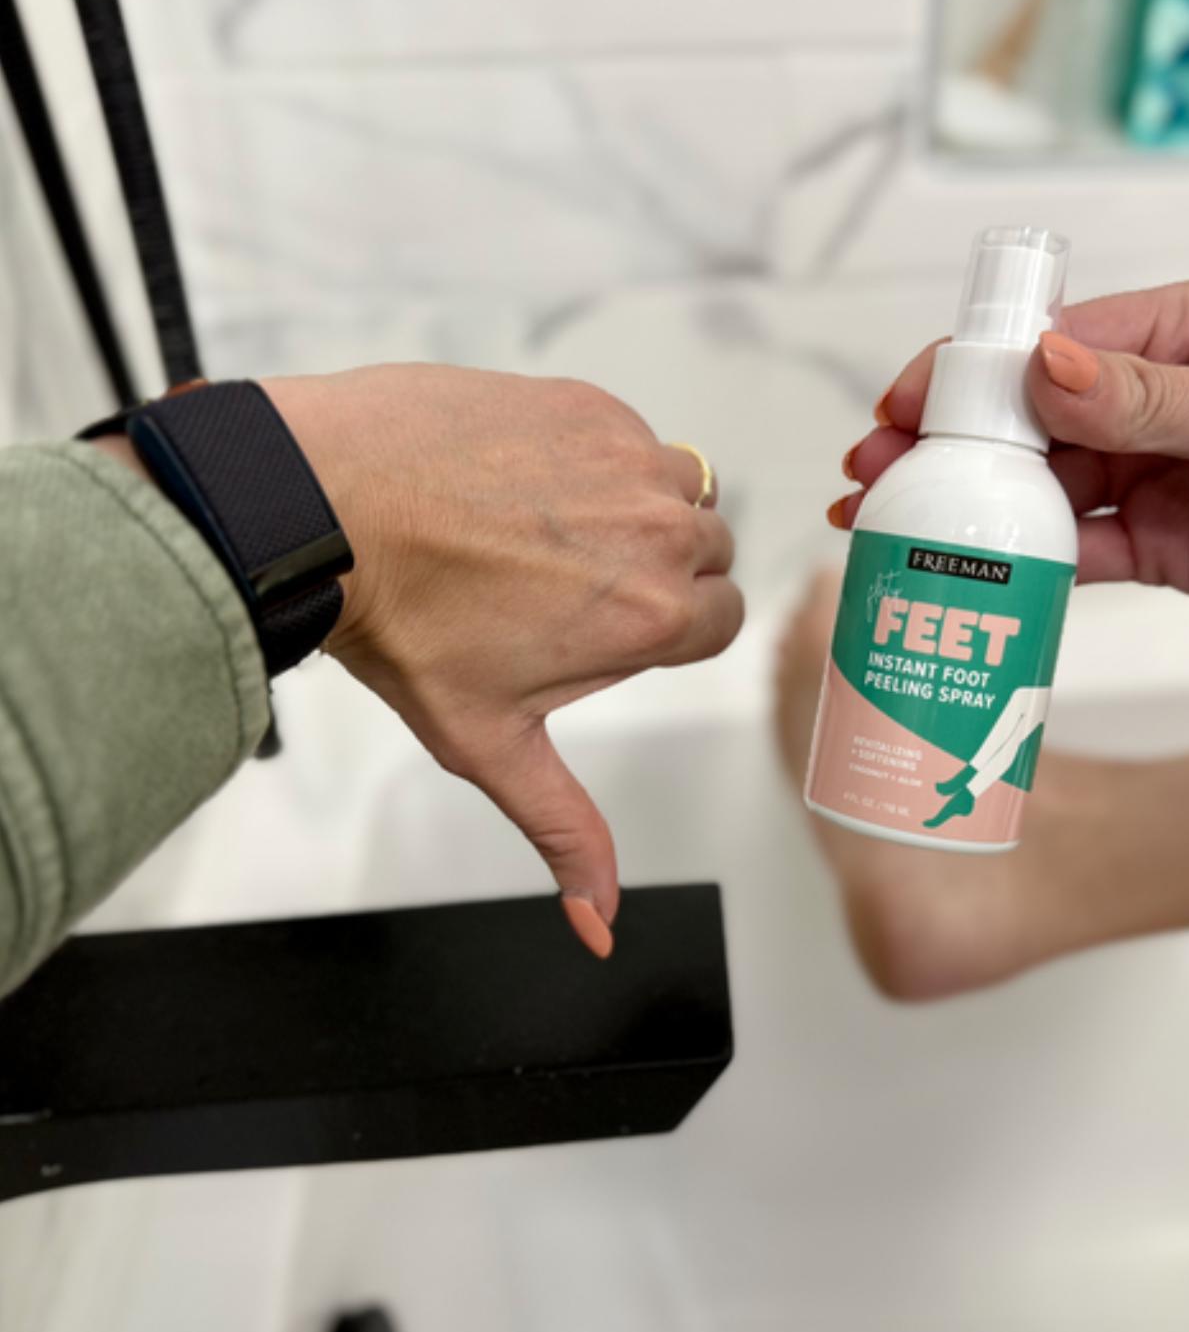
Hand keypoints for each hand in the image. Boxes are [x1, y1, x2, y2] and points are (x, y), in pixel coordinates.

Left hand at [263, 365, 741, 956]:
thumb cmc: (400, 622)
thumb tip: (600, 926)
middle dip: (656, 569)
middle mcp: (659, 531)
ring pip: (680, 488)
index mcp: (651, 618)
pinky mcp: (589, 405)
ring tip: (548, 526)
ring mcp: (628, 458)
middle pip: (707, 553)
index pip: (721, 620)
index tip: (610, 624)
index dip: (668, 628)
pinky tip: (526, 479)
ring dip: (638, 507)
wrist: (323, 507)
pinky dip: (599, 456)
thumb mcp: (489, 743)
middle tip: (567, 580)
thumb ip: (564, 829)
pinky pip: (632, 435)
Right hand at [839, 280, 1188, 625]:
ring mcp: (1151, 476)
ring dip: (969, 507)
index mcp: (1174, 334)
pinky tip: (974, 570)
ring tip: (894, 527)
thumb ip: (1148, 395)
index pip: (1047, 347)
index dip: (967, 375)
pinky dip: (1027, 564)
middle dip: (945, 446)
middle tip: (871, 477)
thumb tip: (1044, 369)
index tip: (904, 405)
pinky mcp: (1162, 546)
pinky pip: (1080, 553)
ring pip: (1039, 489)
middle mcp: (1150, 403)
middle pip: (1024, 422)